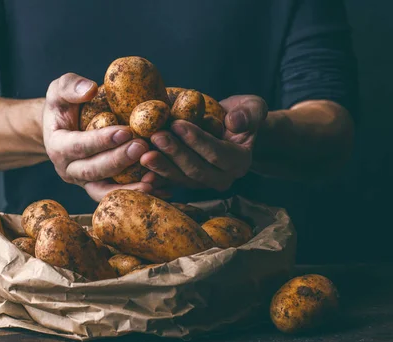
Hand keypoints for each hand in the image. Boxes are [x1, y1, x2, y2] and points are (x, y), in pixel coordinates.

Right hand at [42, 73, 167, 200]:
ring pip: (105, 191)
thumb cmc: (65, 105)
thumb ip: (70, 86)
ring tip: (154, 179)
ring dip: (129, 187)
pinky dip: (136, 194)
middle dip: (119, 160)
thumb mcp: (60, 90)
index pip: (79, 146)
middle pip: (94, 170)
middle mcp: (68, 169)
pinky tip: (159, 188)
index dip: (102, 140)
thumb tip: (90, 89)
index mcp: (57, 146)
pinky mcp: (99, 188)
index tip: (126, 131)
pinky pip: (117, 196)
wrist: (64, 129)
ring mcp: (84, 182)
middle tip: (143, 147)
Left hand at [140, 95, 267, 190]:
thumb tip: (234, 122)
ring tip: (144, 153)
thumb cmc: (241, 115)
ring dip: (162, 166)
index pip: (217, 154)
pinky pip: (170, 181)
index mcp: (240, 161)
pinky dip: (156, 175)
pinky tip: (140, 168)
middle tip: (156, 136)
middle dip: (175, 154)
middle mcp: (222, 178)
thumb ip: (249, 114)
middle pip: (196, 169)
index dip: (197, 140)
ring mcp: (202, 183)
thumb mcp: (252, 107)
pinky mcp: (186, 182)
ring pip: (181, 178)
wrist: (229, 128)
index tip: (177, 124)